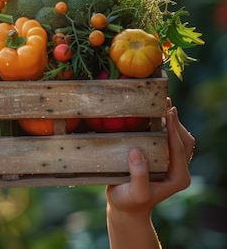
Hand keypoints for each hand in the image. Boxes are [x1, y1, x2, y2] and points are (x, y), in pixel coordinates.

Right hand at [106, 99, 194, 247]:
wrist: (126, 208)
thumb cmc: (129, 202)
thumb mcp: (134, 192)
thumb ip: (139, 175)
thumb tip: (137, 151)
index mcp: (178, 177)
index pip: (179, 149)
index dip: (174, 129)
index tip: (168, 112)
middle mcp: (179, 169)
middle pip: (184, 141)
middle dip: (176, 122)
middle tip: (165, 103)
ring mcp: (172, 164)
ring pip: (179, 139)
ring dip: (171, 123)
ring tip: (161, 106)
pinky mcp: (162, 160)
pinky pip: (168, 140)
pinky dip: (163, 128)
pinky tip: (153, 117)